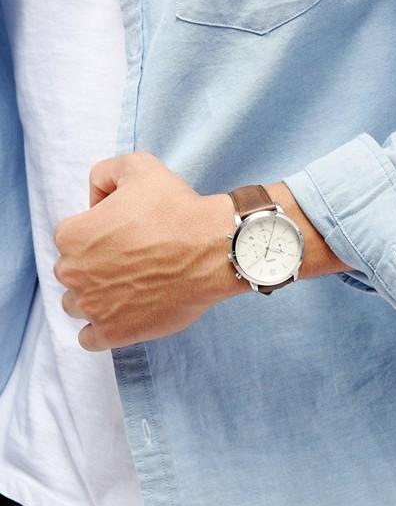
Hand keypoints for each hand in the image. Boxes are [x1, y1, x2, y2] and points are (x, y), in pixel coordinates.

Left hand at [53, 151, 248, 351]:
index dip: (98, 233)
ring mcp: (93, 307)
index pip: (71, 238)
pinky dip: (101, 330)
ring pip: (77, 305)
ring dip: (96, 298)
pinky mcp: (113, 333)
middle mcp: (73, 273)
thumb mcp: (138, 166)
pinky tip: (123, 314)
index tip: (125, 234)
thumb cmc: (177, 210)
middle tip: (131, 260)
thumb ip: (104, 174)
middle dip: (93, 267)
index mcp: (72, 235)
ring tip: (129, 287)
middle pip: (71, 272)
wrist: (214, 249)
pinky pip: (89, 338)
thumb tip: (95, 199)